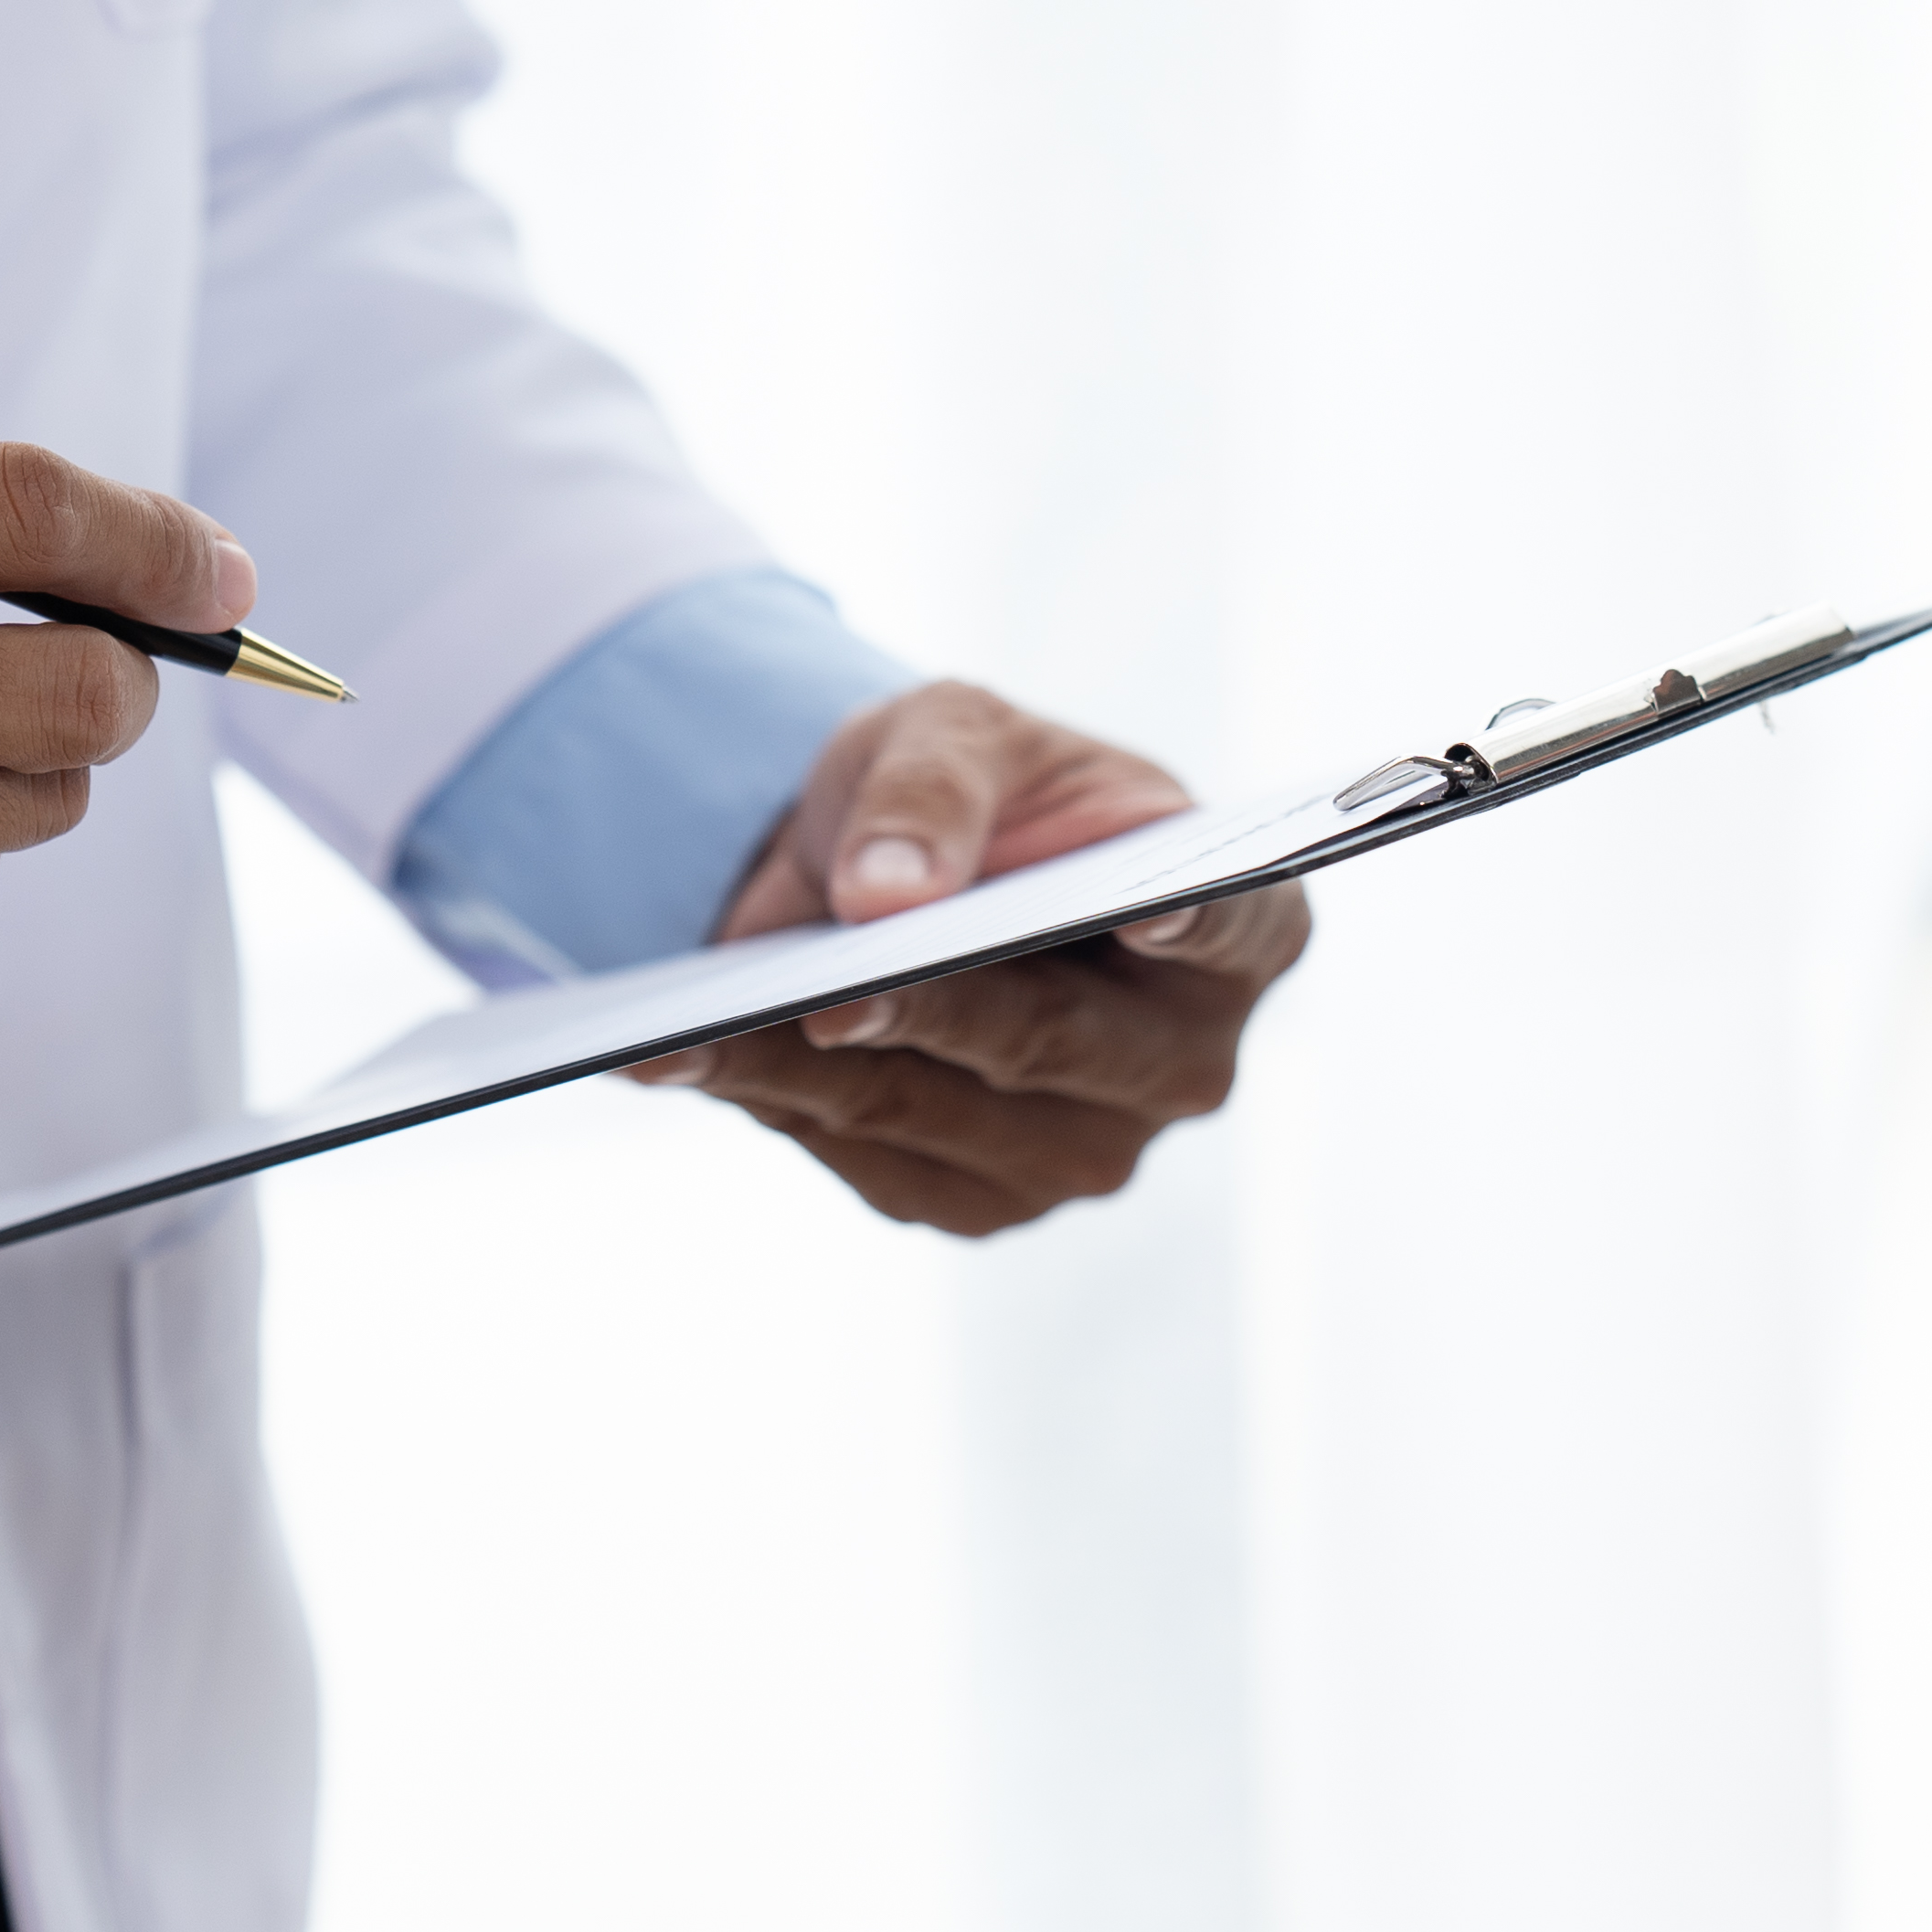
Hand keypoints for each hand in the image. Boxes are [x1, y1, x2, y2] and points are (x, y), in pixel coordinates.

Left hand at [630, 682, 1311, 1233]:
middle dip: (934, 1010)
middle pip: (1055, 1042)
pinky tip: (691, 1058)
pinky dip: (775, 1100)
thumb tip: (886, 894)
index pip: (1235, 928)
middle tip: (833, 989)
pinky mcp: (982, 1200)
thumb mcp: (951, 731)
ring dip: (808, 1066)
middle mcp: (1183, 1062)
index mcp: (1240, 928)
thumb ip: (934, 789)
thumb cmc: (965, 787)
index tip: (1140, 919)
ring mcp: (1088, 1149)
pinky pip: (871, 1157)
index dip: (1191, 928)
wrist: (885, 869)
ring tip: (695, 1026)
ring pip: (941, 1113)